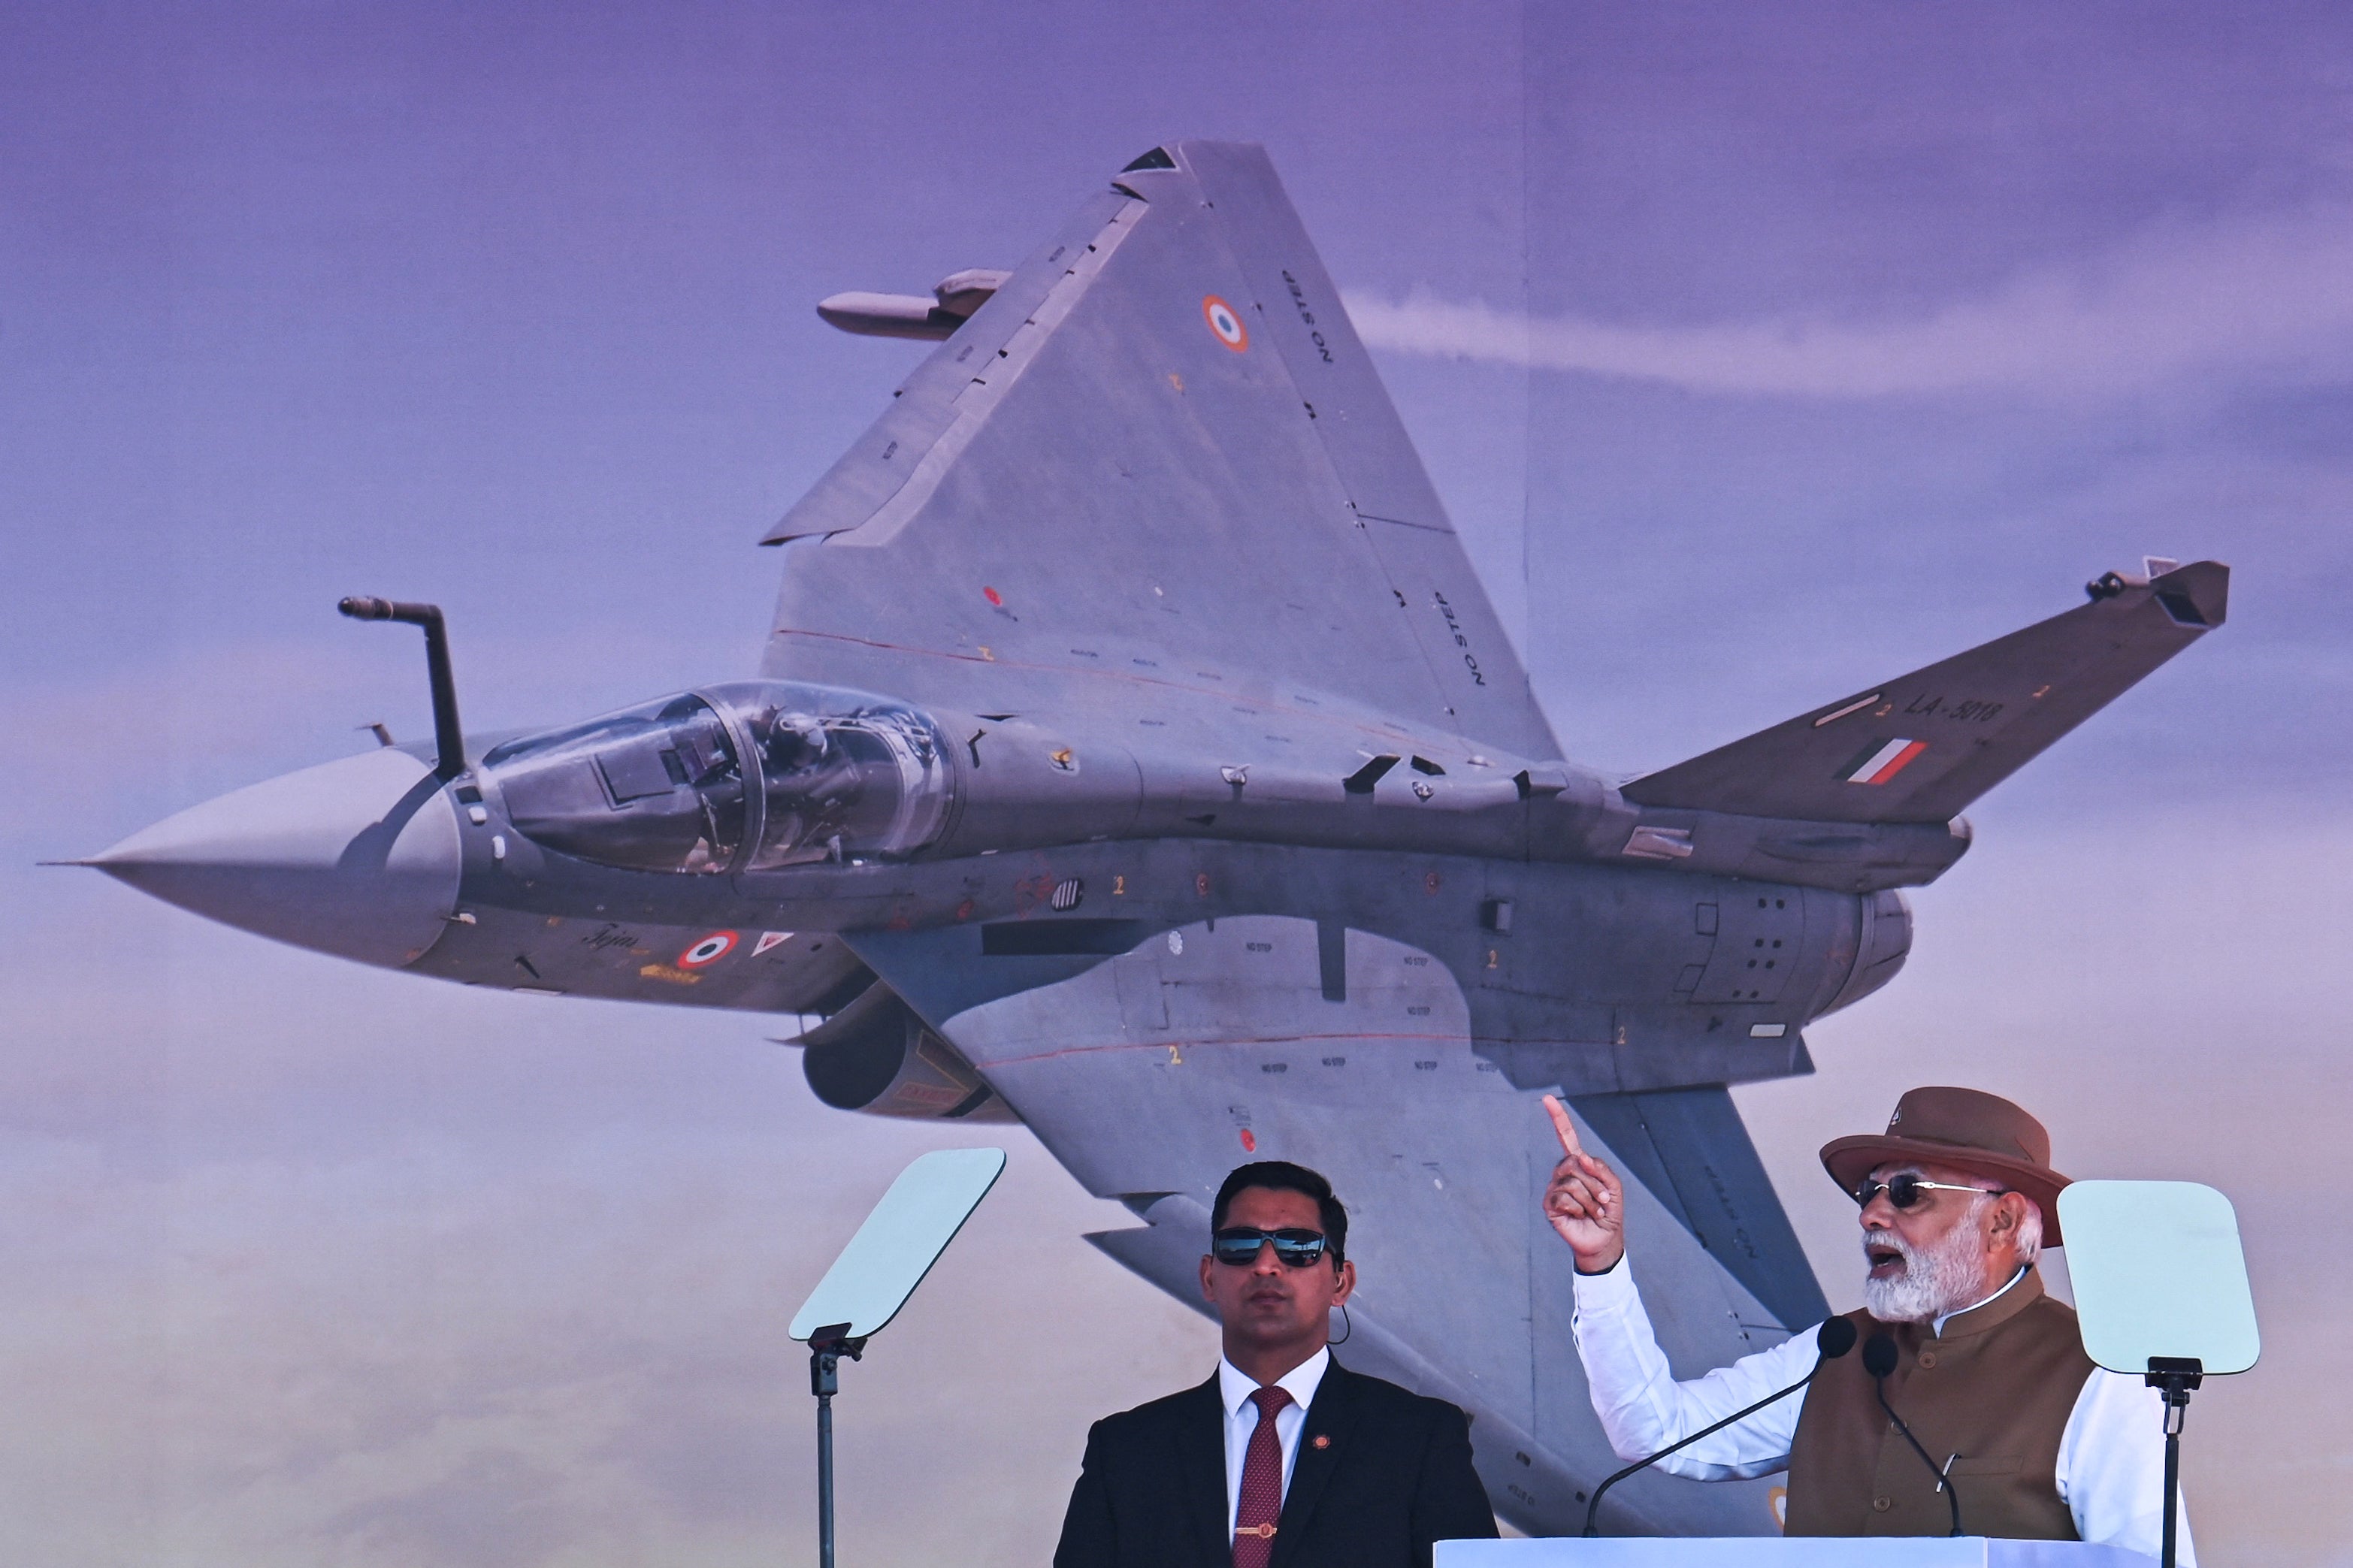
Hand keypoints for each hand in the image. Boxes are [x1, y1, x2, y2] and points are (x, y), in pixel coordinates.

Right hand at [1541, 1095, 1624, 1272]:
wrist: (1605, 1241)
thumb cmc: (1609, 1213)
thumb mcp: (1614, 1186)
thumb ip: (1600, 1168)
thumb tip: (1580, 1157)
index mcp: (1579, 1164)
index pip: (1566, 1138)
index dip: (1558, 1119)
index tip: (1547, 1099)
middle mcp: (1563, 1173)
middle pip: (1575, 1162)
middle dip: (1595, 1182)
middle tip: (1603, 1199)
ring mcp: (1555, 1188)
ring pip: (1572, 1181)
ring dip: (1591, 1199)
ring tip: (1595, 1211)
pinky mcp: (1550, 1205)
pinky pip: (1563, 1197)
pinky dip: (1579, 1208)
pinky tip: (1581, 1216)